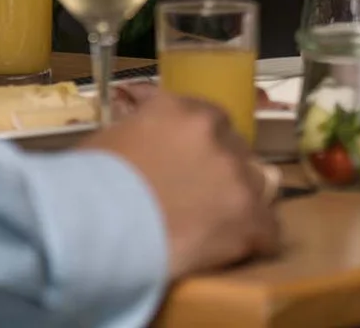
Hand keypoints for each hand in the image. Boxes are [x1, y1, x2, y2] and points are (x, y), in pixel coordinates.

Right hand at [79, 88, 278, 279]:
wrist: (98, 223)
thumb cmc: (92, 181)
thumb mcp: (111, 134)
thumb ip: (136, 122)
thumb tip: (134, 115)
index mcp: (181, 109)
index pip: (209, 119)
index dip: (201, 144)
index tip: (190, 162)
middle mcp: (215, 134)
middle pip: (236, 151)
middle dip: (222, 171)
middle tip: (201, 196)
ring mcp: (235, 175)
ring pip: (257, 186)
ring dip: (240, 201)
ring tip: (220, 225)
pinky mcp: (247, 218)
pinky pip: (267, 229)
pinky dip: (253, 240)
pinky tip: (236, 250)